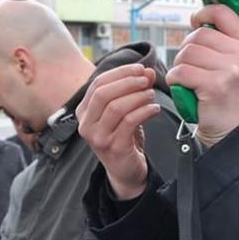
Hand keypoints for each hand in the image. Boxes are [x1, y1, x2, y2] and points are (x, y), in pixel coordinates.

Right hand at [77, 64, 159, 199]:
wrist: (125, 170)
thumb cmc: (123, 137)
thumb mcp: (125, 110)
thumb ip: (134, 89)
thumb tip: (148, 71)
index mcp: (84, 111)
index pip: (97, 83)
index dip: (120, 73)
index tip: (140, 68)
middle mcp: (86, 124)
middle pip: (103, 93)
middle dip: (127, 82)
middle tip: (146, 79)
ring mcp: (98, 137)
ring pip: (115, 107)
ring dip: (137, 96)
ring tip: (151, 94)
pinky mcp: (113, 147)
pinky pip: (129, 122)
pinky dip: (144, 111)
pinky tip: (155, 109)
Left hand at [167, 4, 238, 146]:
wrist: (232, 130)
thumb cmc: (228, 96)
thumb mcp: (235, 63)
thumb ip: (222, 41)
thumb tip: (199, 20)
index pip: (223, 13)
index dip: (203, 13)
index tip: (196, 21)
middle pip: (199, 34)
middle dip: (187, 50)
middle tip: (193, 67)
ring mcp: (231, 69)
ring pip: (187, 52)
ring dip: (180, 66)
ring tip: (191, 79)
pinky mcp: (216, 84)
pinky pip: (181, 71)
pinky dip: (176, 80)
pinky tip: (185, 88)